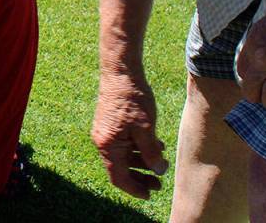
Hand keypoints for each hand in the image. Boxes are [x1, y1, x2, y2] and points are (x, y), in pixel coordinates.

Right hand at [92, 70, 168, 198]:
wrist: (121, 71)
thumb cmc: (132, 99)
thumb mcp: (146, 129)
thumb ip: (151, 153)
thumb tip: (158, 171)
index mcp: (107, 145)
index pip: (119, 177)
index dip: (135, 189)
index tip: (151, 194)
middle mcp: (102, 140)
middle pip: (121, 168)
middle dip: (141, 176)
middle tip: (160, 182)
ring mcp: (105, 131)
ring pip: (124, 155)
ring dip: (143, 160)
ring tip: (162, 158)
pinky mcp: (111, 122)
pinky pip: (124, 142)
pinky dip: (139, 147)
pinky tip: (155, 143)